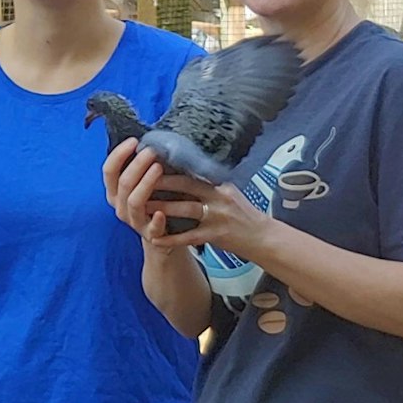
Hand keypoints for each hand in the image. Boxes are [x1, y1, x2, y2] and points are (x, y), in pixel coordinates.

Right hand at [103, 138, 176, 244]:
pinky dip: (156, 221)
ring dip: (146, 183)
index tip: (134, 141)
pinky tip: (162, 212)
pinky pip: (152, 229)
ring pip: (135, 202)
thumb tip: (148, 138)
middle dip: (137, 164)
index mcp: (114, 193)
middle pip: (123, 183)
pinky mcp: (151, 236)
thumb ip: (139, 168)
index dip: (119, 155)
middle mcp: (120, 207)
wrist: (160, 237)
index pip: (109, 171)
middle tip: (151, 151)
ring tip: (159, 167)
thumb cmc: (152, 203)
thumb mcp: (140, 185)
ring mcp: (135, 222)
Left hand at [135, 176, 264, 256]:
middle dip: (160, 183)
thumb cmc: (243, 215)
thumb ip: (208, 185)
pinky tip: (156, 239)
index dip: (169, 169)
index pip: (192, 172)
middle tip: (137, 180)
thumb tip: (184, 172)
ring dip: (161, 208)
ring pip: (186, 209)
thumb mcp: (228, 194)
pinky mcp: (217, 235)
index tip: (149, 163)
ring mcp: (218, 216)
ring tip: (141, 206)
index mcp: (219, 185)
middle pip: (186, 186)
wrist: (264, 238)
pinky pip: (189, 237)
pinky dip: (171, 238)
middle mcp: (219, 197)